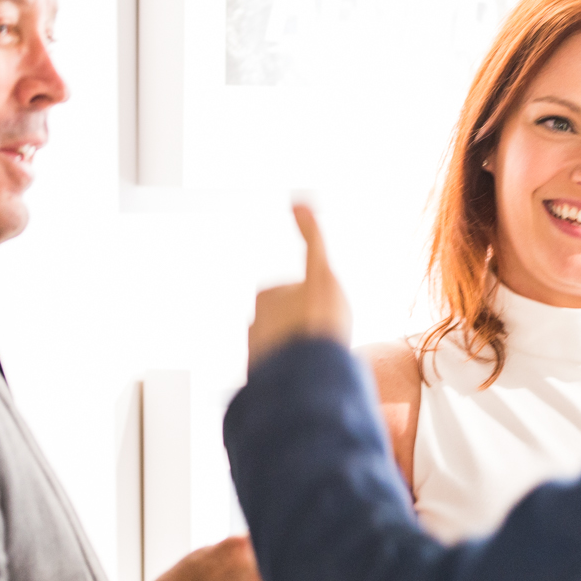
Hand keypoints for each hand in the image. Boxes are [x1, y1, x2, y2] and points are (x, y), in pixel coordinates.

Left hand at [248, 203, 351, 368]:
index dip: (314, 299)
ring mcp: (260, 354)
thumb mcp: (321, 271)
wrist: (311, 371)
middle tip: (324, 334)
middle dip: (302, 326)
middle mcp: (256, 324)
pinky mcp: (266, 379)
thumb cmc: (319, 320)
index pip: (293, 292)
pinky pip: (284, 371)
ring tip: (319, 359)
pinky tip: (312, 375)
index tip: (323, 312)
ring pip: (285, 348)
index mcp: (266, 297)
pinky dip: (294, 372)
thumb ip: (312, 237)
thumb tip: (298, 200)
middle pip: (287, 321)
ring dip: (297, 351)